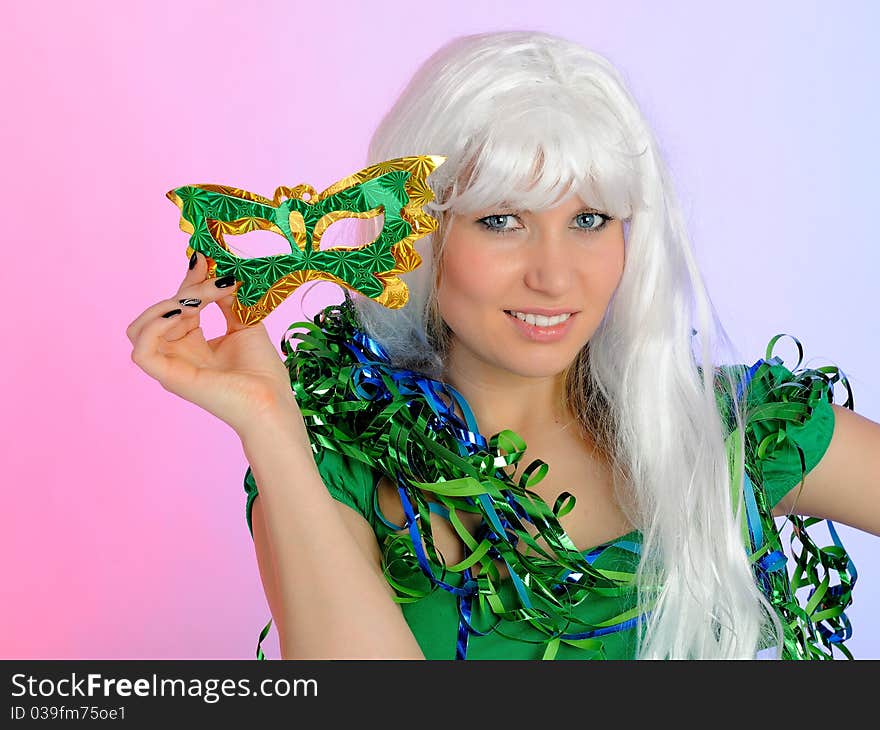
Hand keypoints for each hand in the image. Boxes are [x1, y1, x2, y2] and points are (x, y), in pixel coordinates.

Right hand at [126, 251, 299, 435]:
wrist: (271, 400)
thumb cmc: (262, 370)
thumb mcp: (243, 323)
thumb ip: (226, 299)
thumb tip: (215, 269)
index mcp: (192, 344)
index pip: (178, 306)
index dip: (188, 282)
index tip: (203, 260)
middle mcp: (176, 354)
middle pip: (162, 311)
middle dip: (189, 290)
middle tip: (218, 283)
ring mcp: (170, 366)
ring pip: (142, 326)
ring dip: (168, 305)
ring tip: (200, 303)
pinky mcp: (168, 377)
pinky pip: (141, 348)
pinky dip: (155, 325)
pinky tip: (183, 314)